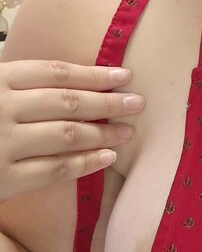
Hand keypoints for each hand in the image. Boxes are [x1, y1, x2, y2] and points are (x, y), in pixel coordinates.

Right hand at [0, 61, 143, 201]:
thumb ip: (21, 88)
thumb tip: (76, 83)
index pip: (55, 73)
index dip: (93, 74)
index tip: (124, 75)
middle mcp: (2, 108)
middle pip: (68, 102)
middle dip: (108, 102)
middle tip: (138, 103)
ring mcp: (2, 143)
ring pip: (67, 134)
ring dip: (103, 133)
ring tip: (128, 132)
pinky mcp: (3, 178)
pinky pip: (54, 170)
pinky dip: (85, 163)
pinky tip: (108, 157)